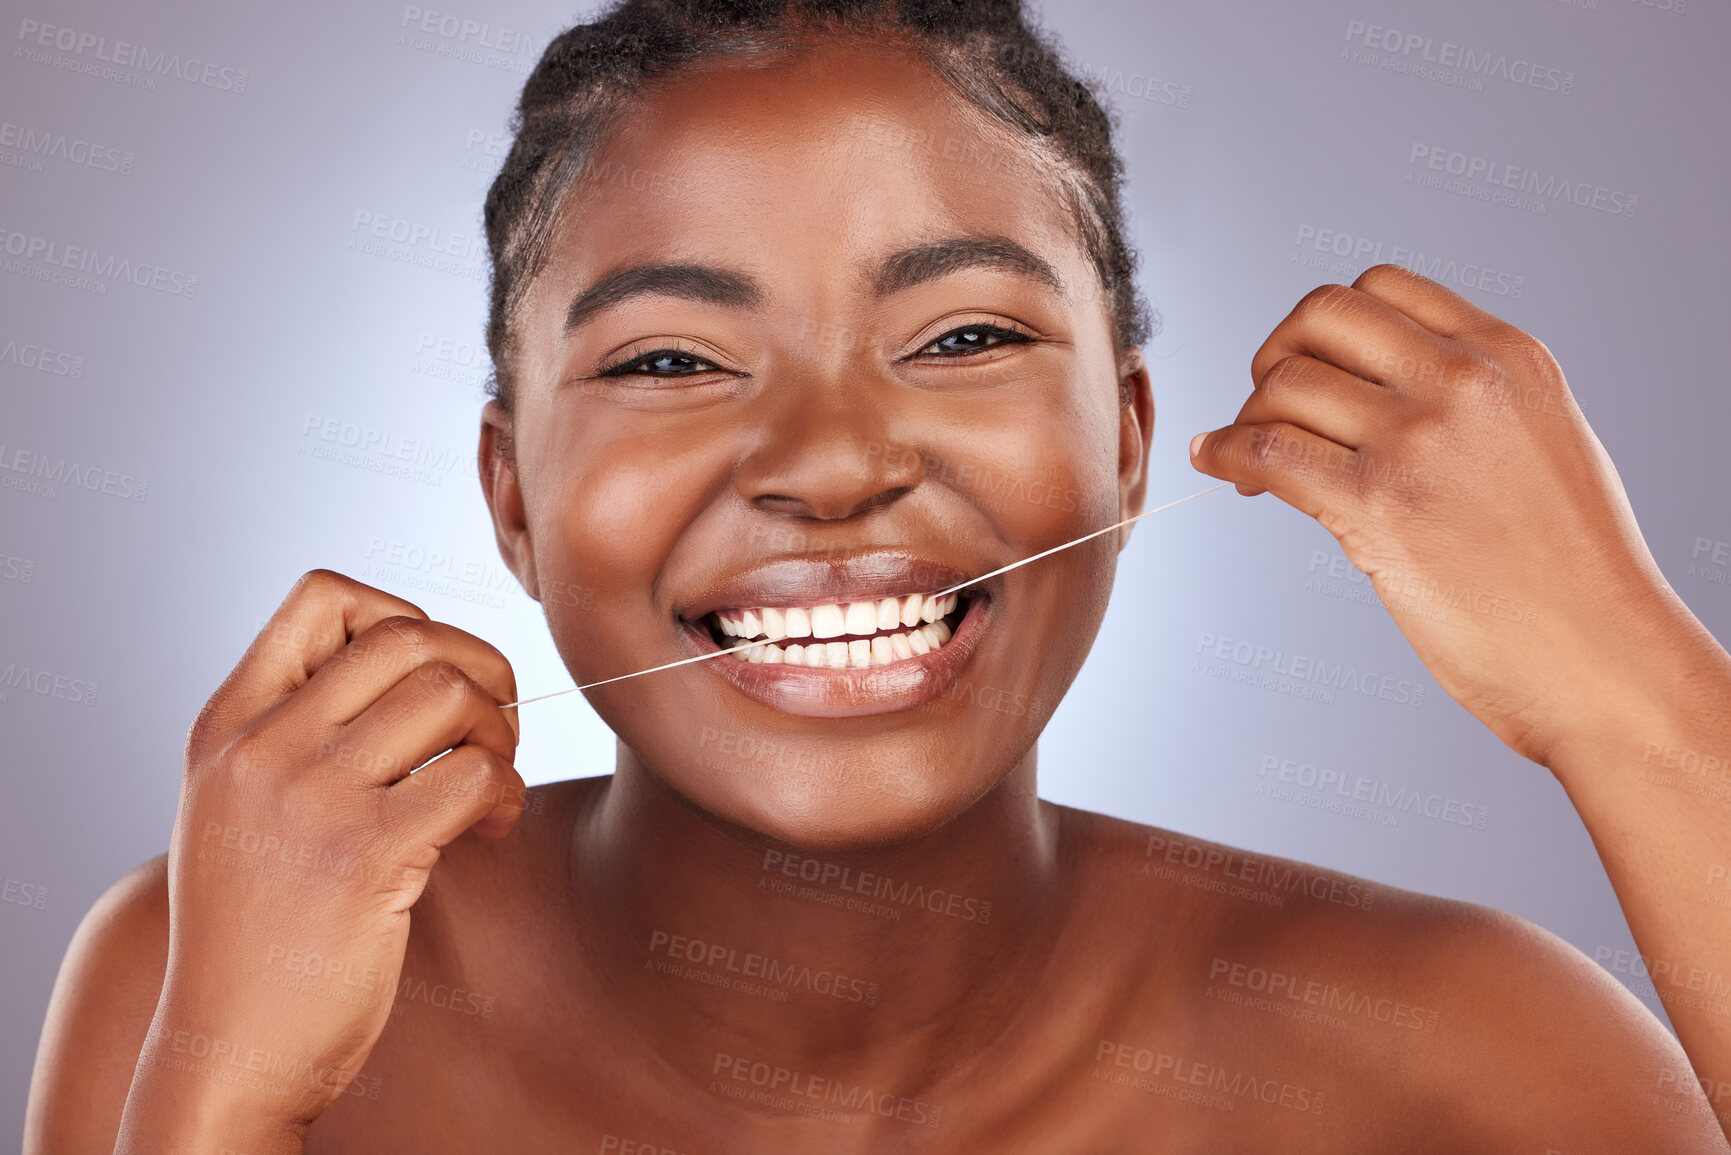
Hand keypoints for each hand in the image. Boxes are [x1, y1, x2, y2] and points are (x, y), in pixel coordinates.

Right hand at [119, 570, 524, 1146]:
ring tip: (490, 786)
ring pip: (451, 695)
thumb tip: (431, 665)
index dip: (405, 616)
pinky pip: (474, 778)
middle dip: (482, 671)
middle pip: (410, 636)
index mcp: (228, 722)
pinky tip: (491, 831)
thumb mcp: (244, 805)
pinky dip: (506, 796)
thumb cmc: (261, 925)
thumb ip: (303, 730)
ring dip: (500, 735)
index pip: (323, 597)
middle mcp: (260, 746)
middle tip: (491, 731)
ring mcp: (310, 796)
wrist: (231, 1046)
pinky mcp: (364, 855)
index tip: (428, 681)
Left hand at [1188, 264, 1676, 765]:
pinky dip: (1224, 453)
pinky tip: (1217, 465)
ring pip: (1283, 384)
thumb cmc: (1572, 572)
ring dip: (1247, 418)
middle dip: (1275, 356)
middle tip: (1268, 410)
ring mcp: (1418, 439)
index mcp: (1508, 356)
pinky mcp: (1376, 506)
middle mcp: (1463, 381)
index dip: (1326, 327)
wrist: (1605, 657)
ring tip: (1253, 464)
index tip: (1311, 370)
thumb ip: (1470, 402)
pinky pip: (1266, 451)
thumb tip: (1374, 396)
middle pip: (1320, 316)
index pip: (1383, 287)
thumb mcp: (1541, 442)